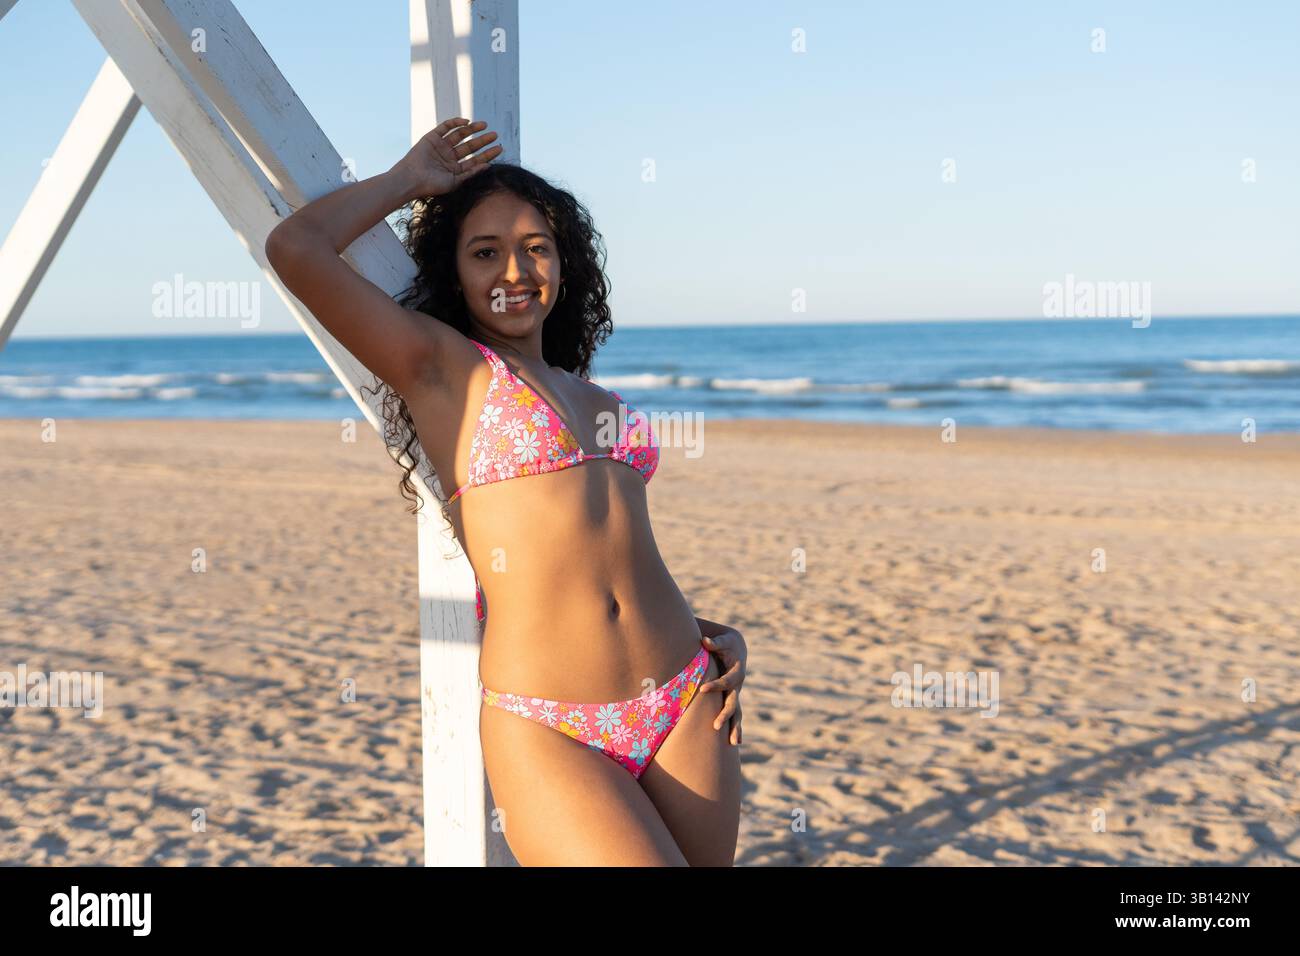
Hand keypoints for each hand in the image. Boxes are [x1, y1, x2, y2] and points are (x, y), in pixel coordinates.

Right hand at [395, 117, 502, 197]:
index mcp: (455, 169)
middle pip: (470, 146)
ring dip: (472, 129)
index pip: (475, 160)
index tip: (499, 148)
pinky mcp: (432, 137)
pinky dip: (455, 123)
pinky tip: (467, 122)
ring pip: (460, 135)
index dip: (487, 154)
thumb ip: (471, 173)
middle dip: (482, 140)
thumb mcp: (456, 182)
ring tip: (484, 125)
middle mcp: (449, 157)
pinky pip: (445, 127)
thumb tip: (488, 166)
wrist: (412, 179)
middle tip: (495, 135)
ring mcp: (441, 146)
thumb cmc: (432, 185)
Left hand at [698, 627, 745, 745]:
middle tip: (715, 726)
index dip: (715, 685)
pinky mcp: (731, 698)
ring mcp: (736, 694)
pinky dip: (735, 728)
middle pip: (733, 702)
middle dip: (725, 714)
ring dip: (735, 728)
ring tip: (734, 743)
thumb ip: (714, 642)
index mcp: (737, 671)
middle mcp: (738, 686)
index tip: (702, 689)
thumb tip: (705, 641)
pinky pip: (734, 716)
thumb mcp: (723, 640)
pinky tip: (735, 742)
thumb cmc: (726, 643)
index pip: (726, 681)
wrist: (736, 648)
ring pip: (737, 713)